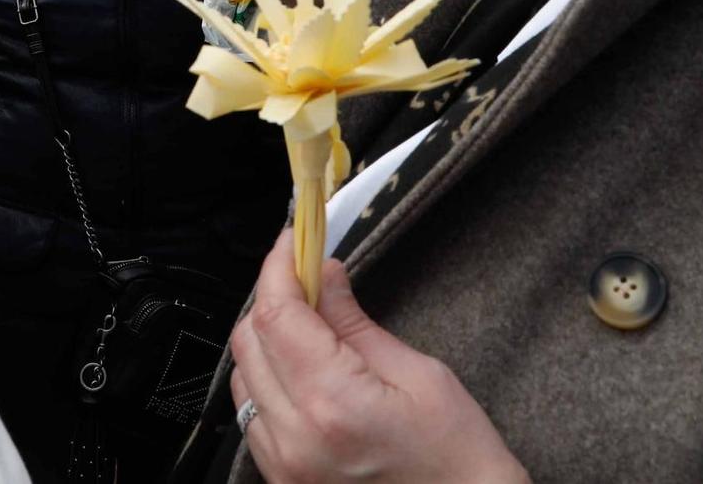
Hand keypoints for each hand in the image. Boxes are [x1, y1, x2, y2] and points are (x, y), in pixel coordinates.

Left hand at [230, 234, 526, 483]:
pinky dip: (267, 380)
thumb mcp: (419, 375)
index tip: (292, 242)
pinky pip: (253, 414)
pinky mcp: (281, 479)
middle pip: (250, 341)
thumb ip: (355, 323)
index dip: (279, 268)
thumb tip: (324, 275)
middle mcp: (296, 438)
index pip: (277, 315)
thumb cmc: (458, 462)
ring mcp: (284, 465)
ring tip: (309, 325)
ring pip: (244, 376)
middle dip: (273, 298)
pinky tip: (301, 370)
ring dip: (266, 339)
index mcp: (333, 405)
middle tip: (307, 278)